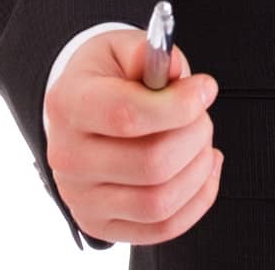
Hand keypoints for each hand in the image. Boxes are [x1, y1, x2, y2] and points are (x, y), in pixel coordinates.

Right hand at [44, 28, 223, 245]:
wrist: (78, 110)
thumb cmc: (105, 77)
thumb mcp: (119, 47)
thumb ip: (147, 51)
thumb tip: (173, 67)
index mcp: (70, 105)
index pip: (126, 116)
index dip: (178, 105)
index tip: (205, 89)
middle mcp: (69, 158)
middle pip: (150, 164)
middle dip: (195, 135)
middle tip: (202, 113)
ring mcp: (82, 199)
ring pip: (159, 201)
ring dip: (198, 169)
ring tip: (201, 140)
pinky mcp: (101, 225)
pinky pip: (161, 227)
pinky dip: (196, 199)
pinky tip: (202, 168)